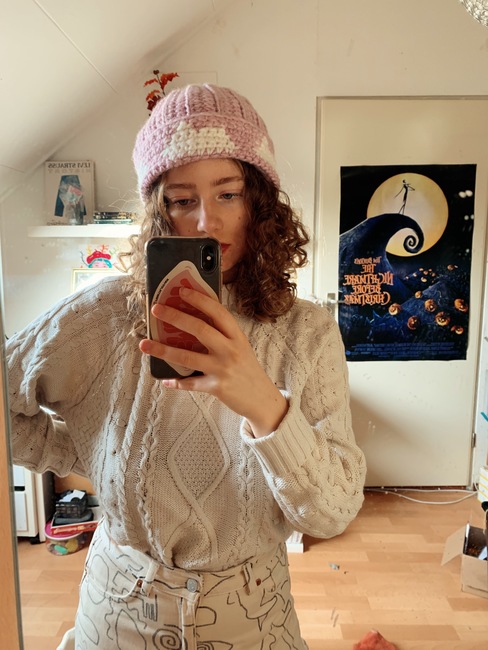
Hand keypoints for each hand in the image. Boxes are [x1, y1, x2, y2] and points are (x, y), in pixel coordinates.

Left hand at [139, 287, 287, 436]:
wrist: (262, 399)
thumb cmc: (247, 370)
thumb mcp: (241, 347)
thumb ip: (223, 335)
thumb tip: (193, 319)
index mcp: (237, 336)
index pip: (217, 312)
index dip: (199, 299)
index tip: (181, 291)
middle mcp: (230, 349)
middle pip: (200, 329)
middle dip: (175, 317)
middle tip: (156, 309)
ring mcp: (223, 368)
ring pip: (188, 356)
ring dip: (163, 350)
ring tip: (144, 344)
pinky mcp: (216, 387)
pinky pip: (191, 383)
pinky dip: (177, 382)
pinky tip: (165, 379)